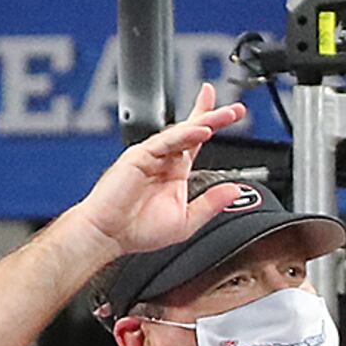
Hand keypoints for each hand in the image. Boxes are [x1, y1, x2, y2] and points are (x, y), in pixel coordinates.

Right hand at [69, 82, 249, 253]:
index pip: (196, 143)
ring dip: (206, 122)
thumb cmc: (136, 230)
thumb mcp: (186, 220)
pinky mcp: (138, 156)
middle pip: (192, 131)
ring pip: (182, 132)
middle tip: (237, 109)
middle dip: (214, 116)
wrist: (108, 235)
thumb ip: (211, 204)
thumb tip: (235, 191)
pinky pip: (166, 142)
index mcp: (174, 172)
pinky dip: (185, 135)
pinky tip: (202, 131)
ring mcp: (150, 156)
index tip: (232, 113)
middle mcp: (163, 160)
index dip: (212, 125)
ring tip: (227, 116)